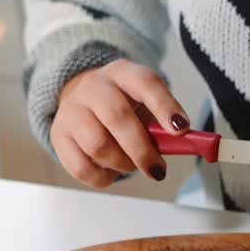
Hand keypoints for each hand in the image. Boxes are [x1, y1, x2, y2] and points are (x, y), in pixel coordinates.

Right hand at [50, 59, 188, 187]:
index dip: (165, 106)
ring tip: (131, 164)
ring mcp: (72, 110)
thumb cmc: (124, 107)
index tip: (181, 130)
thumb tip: (191, 145)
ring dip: (122, 164)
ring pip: (98, 145)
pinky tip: (111, 170)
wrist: (81, 101)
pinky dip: (103, 177)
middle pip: (117, 116)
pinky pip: (82, 167)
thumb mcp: (147, 106)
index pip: (146, 83)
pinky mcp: (59, 136)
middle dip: (142, 150)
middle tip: (157, 169)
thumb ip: (166, 125)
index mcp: (124, 73)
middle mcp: (94, 86)